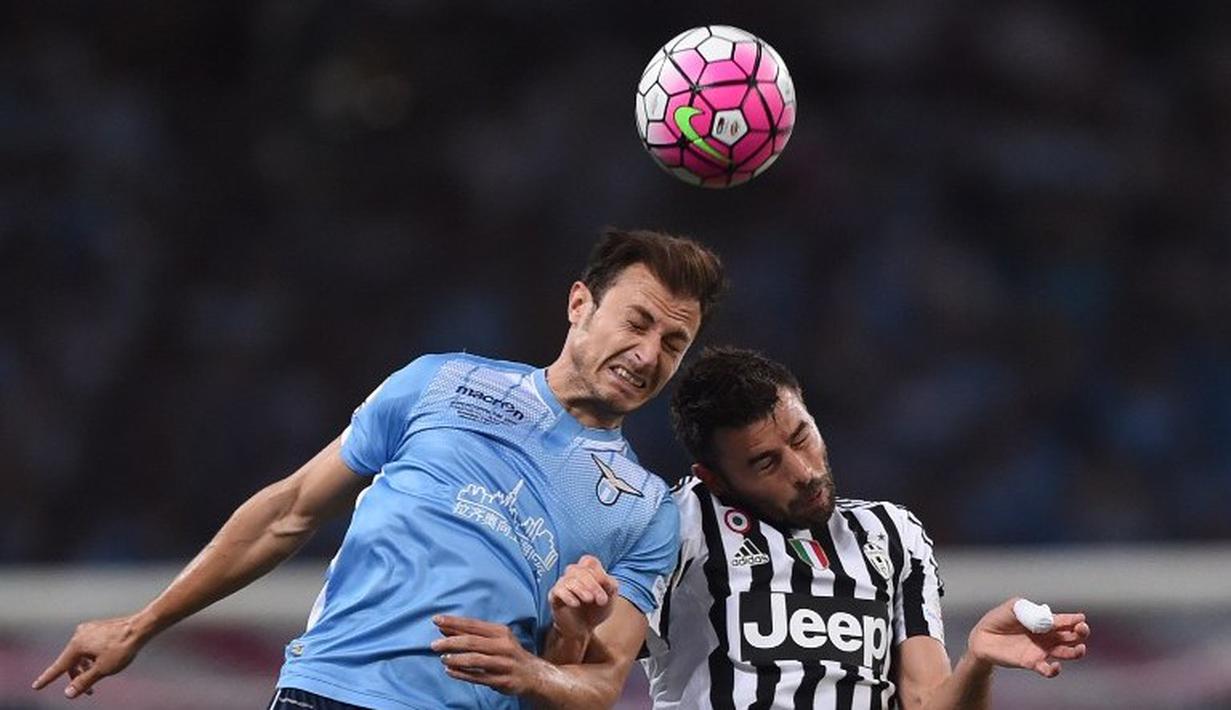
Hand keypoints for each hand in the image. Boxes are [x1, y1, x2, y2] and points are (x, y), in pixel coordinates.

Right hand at [31, 615, 147, 697]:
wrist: (141, 627)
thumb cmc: (122, 648)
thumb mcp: (102, 670)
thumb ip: (83, 682)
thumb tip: (68, 693)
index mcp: (77, 644)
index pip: (59, 666)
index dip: (47, 678)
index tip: (36, 686)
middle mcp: (80, 634)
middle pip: (72, 661)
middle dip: (77, 677)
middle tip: (88, 692)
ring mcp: (90, 629)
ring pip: (81, 654)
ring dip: (86, 668)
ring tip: (98, 677)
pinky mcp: (99, 628)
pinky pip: (90, 646)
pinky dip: (92, 657)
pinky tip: (103, 662)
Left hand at [431, 615, 546, 695]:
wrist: (531, 674)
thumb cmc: (507, 653)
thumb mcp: (494, 639)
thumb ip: (471, 635)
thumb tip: (444, 629)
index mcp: (500, 632)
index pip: (473, 625)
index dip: (454, 622)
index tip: (436, 619)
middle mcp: (503, 646)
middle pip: (473, 642)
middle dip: (451, 642)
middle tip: (434, 644)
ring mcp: (504, 664)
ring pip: (476, 660)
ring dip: (457, 659)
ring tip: (442, 658)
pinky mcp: (503, 680)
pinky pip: (479, 677)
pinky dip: (463, 674)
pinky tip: (450, 671)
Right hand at [548, 555, 619, 640]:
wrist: (583, 629)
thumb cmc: (595, 610)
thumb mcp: (609, 598)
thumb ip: (611, 586)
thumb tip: (606, 579)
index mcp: (586, 571)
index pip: (589, 561)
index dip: (598, 571)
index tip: (606, 586)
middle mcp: (572, 575)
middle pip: (580, 570)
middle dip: (593, 585)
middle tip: (602, 600)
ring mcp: (562, 584)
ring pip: (569, 579)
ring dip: (582, 589)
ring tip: (590, 600)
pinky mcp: (554, 596)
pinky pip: (558, 590)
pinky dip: (568, 596)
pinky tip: (576, 604)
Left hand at [967, 597, 1089, 677]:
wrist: (982, 637)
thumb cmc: (999, 619)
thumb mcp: (1013, 607)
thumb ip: (1028, 608)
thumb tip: (1045, 617)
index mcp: (1044, 621)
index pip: (1064, 620)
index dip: (1074, 619)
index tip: (1080, 618)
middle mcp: (1047, 636)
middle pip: (1072, 636)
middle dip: (1081, 632)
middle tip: (1081, 629)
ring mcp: (1041, 650)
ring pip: (1066, 653)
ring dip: (1076, 652)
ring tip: (1080, 649)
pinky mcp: (1032, 662)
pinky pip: (1047, 669)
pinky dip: (1054, 670)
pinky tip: (1055, 666)